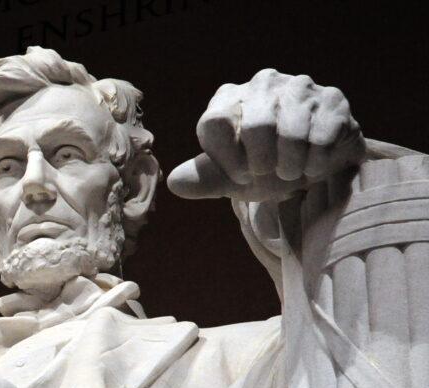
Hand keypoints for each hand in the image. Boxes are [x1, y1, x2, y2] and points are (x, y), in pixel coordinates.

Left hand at [168, 69, 364, 201]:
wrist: (311, 166)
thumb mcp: (229, 178)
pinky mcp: (332, 98)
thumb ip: (202, 179)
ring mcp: (299, 87)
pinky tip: (314, 164)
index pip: (215, 123)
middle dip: (263, 163)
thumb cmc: (263, 168)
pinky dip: (316, 162)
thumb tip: (175, 183)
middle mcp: (262, 84)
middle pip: (256, 126)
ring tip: (291, 171)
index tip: (241, 175)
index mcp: (228, 99)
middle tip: (269, 173)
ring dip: (291, 165)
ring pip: (292, 132)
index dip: (228, 159)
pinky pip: (322, 136)